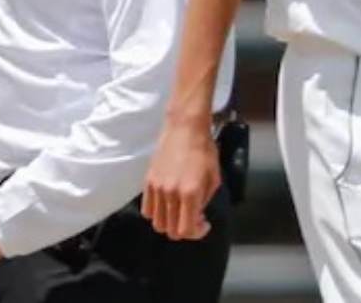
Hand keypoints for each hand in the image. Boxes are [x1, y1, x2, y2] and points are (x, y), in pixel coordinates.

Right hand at [141, 116, 218, 239]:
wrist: (185, 128)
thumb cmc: (204, 149)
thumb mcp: (214, 178)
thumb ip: (205, 201)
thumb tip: (197, 214)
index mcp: (190, 193)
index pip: (186, 230)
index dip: (196, 233)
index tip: (203, 224)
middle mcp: (171, 193)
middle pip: (171, 230)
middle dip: (184, 230)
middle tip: (193, 219)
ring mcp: (157, 188)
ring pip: (157, 223)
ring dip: (170, 224)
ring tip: (179, 212)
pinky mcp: (148, 181)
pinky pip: (147, 209)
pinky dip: (156, 213)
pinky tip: (167, 204)